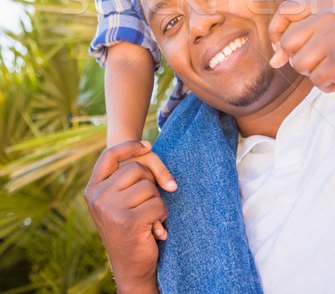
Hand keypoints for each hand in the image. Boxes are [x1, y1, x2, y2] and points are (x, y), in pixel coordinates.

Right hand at [85, 141, 167, 293]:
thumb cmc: (130, 228)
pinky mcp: (128, 221)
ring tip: (149, 217)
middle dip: (150, 182)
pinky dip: (162, 215)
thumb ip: (130, 177)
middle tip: (146, 203)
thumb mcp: (120, 200)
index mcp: (93, 189)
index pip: (109, 155)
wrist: (130, 268)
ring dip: (157, 201)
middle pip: (136, 168)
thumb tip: (153, 156)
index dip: (130, 146)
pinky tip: (155, 228)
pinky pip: (158, 204)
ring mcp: (111, 209)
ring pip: (149, 186)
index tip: (148, 146)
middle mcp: (98, 197)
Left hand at [269, 0, 334, 99]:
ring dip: (315, 76)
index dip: (277, 33)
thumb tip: (274, 60)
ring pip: (299, 64)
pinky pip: (316, 80)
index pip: (285, 11)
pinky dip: (328, 87)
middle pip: (287, 43)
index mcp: (327, 4)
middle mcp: (330, 16)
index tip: (282, 50)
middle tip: (322, 65)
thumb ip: (305, 37)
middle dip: (299, 61)